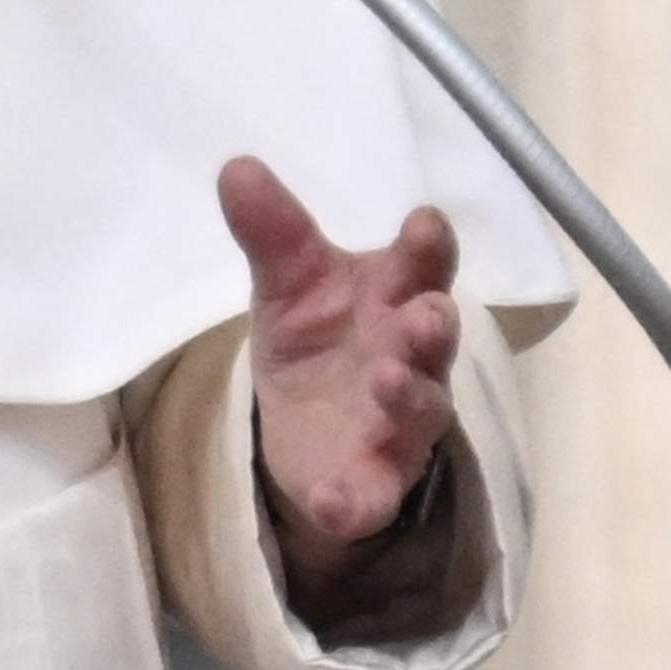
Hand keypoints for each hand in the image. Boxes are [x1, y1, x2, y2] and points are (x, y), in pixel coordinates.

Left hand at [223, 155, 461, 582]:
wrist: (306, 426)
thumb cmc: (319, 334)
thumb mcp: (289, 281)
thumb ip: (272, 231)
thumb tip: (236, 167)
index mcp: (395, 296)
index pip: (421, 264)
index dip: (426, 245)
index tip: (422, 224)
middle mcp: (411, 357)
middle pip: (434, 338)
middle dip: (431, 326)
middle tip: (421, 315)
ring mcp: (400, 423)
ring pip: (418, 410)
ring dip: (405, 395)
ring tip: (384, 379)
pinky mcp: (374, 482)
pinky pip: (371, 497)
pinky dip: (354, 501)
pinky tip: (332, 502)